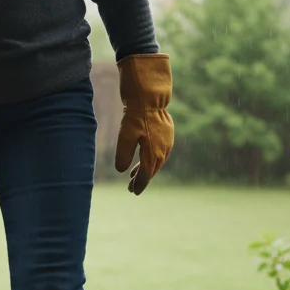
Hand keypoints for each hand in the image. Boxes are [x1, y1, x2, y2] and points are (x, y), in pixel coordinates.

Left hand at [114, 54, 174, 194]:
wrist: (150, 97)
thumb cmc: (135, 116)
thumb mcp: (125, 136)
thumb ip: (123, 154)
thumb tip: (122, 170)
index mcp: (153, 154)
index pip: (146, 175)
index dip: (139, 184)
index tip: (133, 192)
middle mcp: (163, 151)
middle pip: (152, 170)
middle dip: (142, 179)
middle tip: (131, 188)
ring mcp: (167, 143)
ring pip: (157, 161)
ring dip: (146, 169)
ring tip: (134, 175)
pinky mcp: (167, 135)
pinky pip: (160, 152)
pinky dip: (151, 159)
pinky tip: (144, 159)